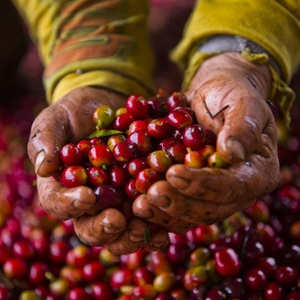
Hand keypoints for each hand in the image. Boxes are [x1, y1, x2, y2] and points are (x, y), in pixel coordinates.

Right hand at [27, 86, 168, 253]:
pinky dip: (157, 225)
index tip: (87, 196)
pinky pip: (148, 217)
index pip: (59, 203)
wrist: (106, 106)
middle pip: (92, 228)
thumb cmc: (75, 115)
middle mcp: (90, 202)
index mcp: (62, 187)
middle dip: (104, 229)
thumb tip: (44, 167)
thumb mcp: (56, 119)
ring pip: (121, 231)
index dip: (70, 205)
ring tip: (144, 228)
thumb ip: (46, 138)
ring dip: (132, 235)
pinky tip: (167, 228)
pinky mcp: (140, 195)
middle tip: (117, 220)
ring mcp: (117, 201)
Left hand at [133, 53, 279, 230]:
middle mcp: (236, 192)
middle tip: (151, 194)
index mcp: (257, 172)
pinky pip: (175, 209)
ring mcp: (212, 196)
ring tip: (139, 204)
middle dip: (179, 204)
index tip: (173, 173)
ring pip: (189, 216)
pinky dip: (156, 209)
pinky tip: (136, 204)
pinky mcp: (191, 194)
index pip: (232, 187)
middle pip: (209, 209)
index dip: (203, 184)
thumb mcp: (242, 102)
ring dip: (163, 213)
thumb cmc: (230, 96)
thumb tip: (232, 152)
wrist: (212, 99)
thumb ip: (243, 125)